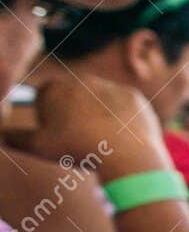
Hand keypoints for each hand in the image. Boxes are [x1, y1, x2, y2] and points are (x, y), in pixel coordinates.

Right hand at [21, 74, 169, 180]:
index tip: (59, 135)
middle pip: (72, 99)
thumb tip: (4, 136)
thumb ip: (17, 138)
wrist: (125, 151)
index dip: (49, 119)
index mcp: (53, 88)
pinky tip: (123, 136)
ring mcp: (109, 85)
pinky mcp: (133, 95)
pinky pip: (124, 110)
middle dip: (74, 116)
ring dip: (99, 118)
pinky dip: (122, 122)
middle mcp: (80, 80)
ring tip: (103, 140)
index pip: (44, 99)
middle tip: (82, 138)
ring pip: (99, 104)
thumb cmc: (77, 148)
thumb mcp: (39, 147)